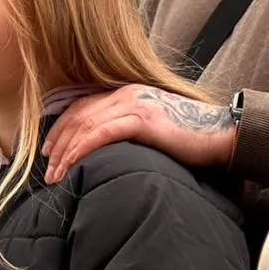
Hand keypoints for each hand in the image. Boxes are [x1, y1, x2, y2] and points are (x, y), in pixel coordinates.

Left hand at [42, 86, 237, 182]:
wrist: (221, 134)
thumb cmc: (189, 138)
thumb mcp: (151, 129)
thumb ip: (128, 130)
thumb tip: (104, 151)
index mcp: (126, 93)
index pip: (81, 107)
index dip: (60, 128)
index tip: (47, 151)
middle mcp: (126, 93)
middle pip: (77, 116)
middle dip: (57, 144)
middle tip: (47, 169)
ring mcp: (134, 104)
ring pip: (85, 125)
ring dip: (65, 152)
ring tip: (56, 176)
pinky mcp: (143, 119)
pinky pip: (102, 132)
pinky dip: (83, 148)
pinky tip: (73, 164)